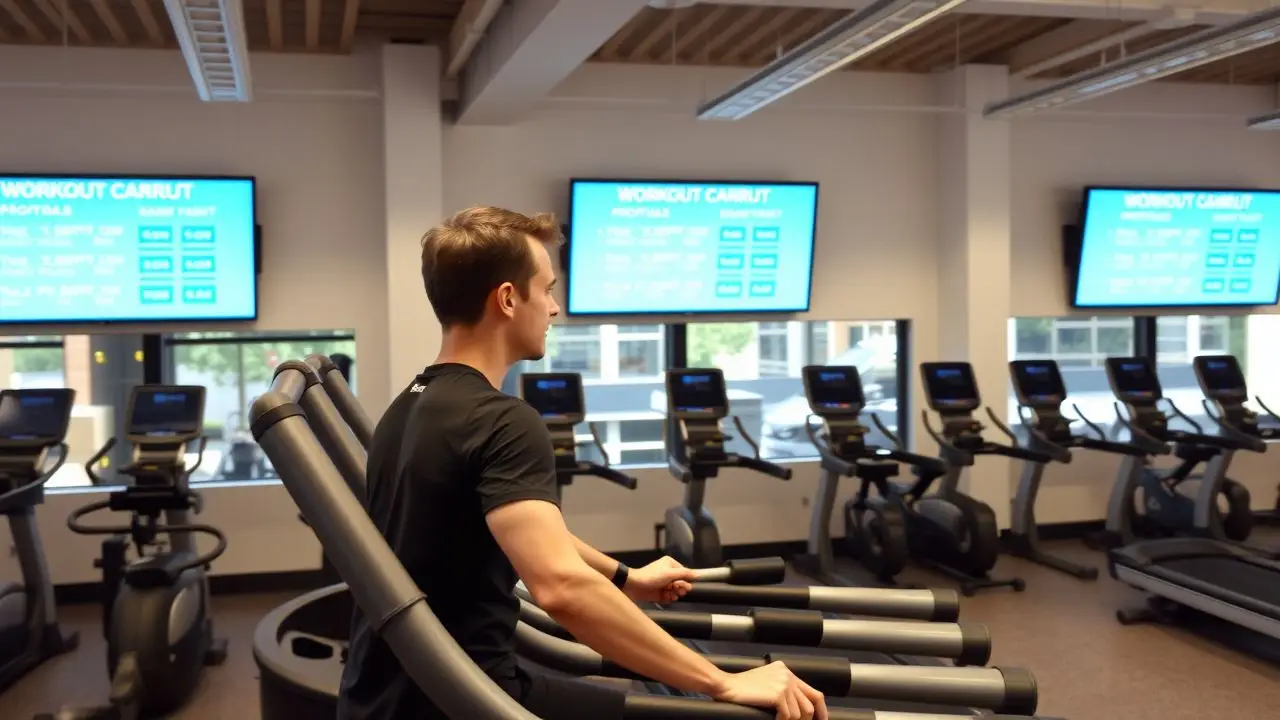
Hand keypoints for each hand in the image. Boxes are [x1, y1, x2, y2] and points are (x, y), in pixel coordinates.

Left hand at [623, 556, 694, 603]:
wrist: (633, 586)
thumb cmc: (650, 576)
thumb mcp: (669, 573)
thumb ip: (685, 573)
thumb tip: (698, 574)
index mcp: (671, 564)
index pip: (685, 573)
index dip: (686, 580)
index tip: (684, 585)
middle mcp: (668, 573)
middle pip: (682, 583)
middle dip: (681, 588)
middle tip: (676, 589)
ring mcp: (664, 584)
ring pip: (677, 591)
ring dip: (675, 594)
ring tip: (670, 594)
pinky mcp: (660, 593)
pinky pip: (670, 597)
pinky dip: (669, 598)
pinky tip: (666, 598)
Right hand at [712, 661, 827, 719]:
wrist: (726, 686)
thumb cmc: (741, 688)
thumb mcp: (766, 683)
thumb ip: (782, 689)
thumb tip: (798, 709)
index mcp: (786, 671)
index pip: (813, 692)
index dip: (820, 710)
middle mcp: (787, 675)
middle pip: (810, 703)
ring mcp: (783, 683)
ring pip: (800, 712)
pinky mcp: (778, 693)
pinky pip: (789, 715)